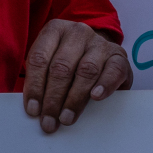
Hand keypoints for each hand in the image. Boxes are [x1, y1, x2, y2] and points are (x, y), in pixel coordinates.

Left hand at [23, 19, 132, 133]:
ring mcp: (99, 43)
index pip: (39, 58)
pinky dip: (105, 85)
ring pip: (86, 70)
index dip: (34, 86)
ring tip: (67, 118)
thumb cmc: (69, 63)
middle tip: (48, 121)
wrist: (99, 56)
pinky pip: (113, 70)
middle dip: (53, 98)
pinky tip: (96, 97)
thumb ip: (41, 80)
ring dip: (75, 99)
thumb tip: (34, 108)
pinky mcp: (119, 55)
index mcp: (55, 30)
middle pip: (61, 67)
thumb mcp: (50, 64)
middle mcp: (77, 32)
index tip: (33, 110)